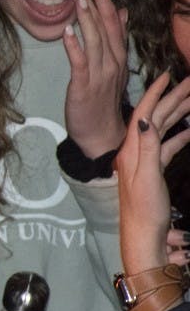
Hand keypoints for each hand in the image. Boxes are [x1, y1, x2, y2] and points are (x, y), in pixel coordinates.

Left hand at [63, 0, 127, 157]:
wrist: (102, 134)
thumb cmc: (102, 100)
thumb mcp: (113, 66)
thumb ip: (116, 39)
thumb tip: (121, 11)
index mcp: (118, 56)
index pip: (113, 21)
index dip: (105, 0)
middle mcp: (112, 62)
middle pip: (105, 26)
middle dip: (95, 1)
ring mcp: (100, 74)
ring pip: (95, 40)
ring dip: (86, 18)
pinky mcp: (84, 87)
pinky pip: (81, 63)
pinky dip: (75, 47)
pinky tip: (67, 32)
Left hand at [116, 73, 189, 274]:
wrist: (141, 235)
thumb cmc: (143, 210)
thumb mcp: (147, 177)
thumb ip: (147, 147)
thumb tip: (145, 118)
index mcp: (131, 150)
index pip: (143, 114)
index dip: (156, 93)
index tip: (168, 74)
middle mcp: (135, 151)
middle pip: (155, 117)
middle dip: (174, 97)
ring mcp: (144, 160)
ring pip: (164, 129)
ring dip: (179, 112)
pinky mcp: (153, 170)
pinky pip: (167, 146)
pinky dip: (180, 135)